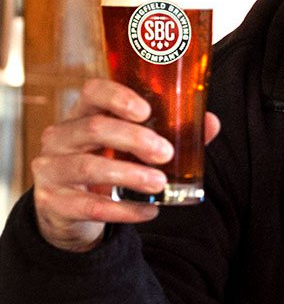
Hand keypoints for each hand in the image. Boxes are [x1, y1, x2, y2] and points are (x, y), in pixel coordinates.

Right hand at [31, 78, 219, 252]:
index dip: (118, 97)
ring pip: (89, 167)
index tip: (147, 110)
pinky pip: (91, 206)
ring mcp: (52, 170)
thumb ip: (169, 132)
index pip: (92, 91)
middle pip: (94, 127)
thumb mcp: (130, 146)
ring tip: (159, 183)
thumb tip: (211, 122)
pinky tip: (149, 212)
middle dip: (134, 139)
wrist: (69, 210)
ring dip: (129, 175)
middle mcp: (61, 137)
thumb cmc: (107, 164)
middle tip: (166, 153)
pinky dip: (124, 210)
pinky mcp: (55, 202)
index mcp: (82, 114)